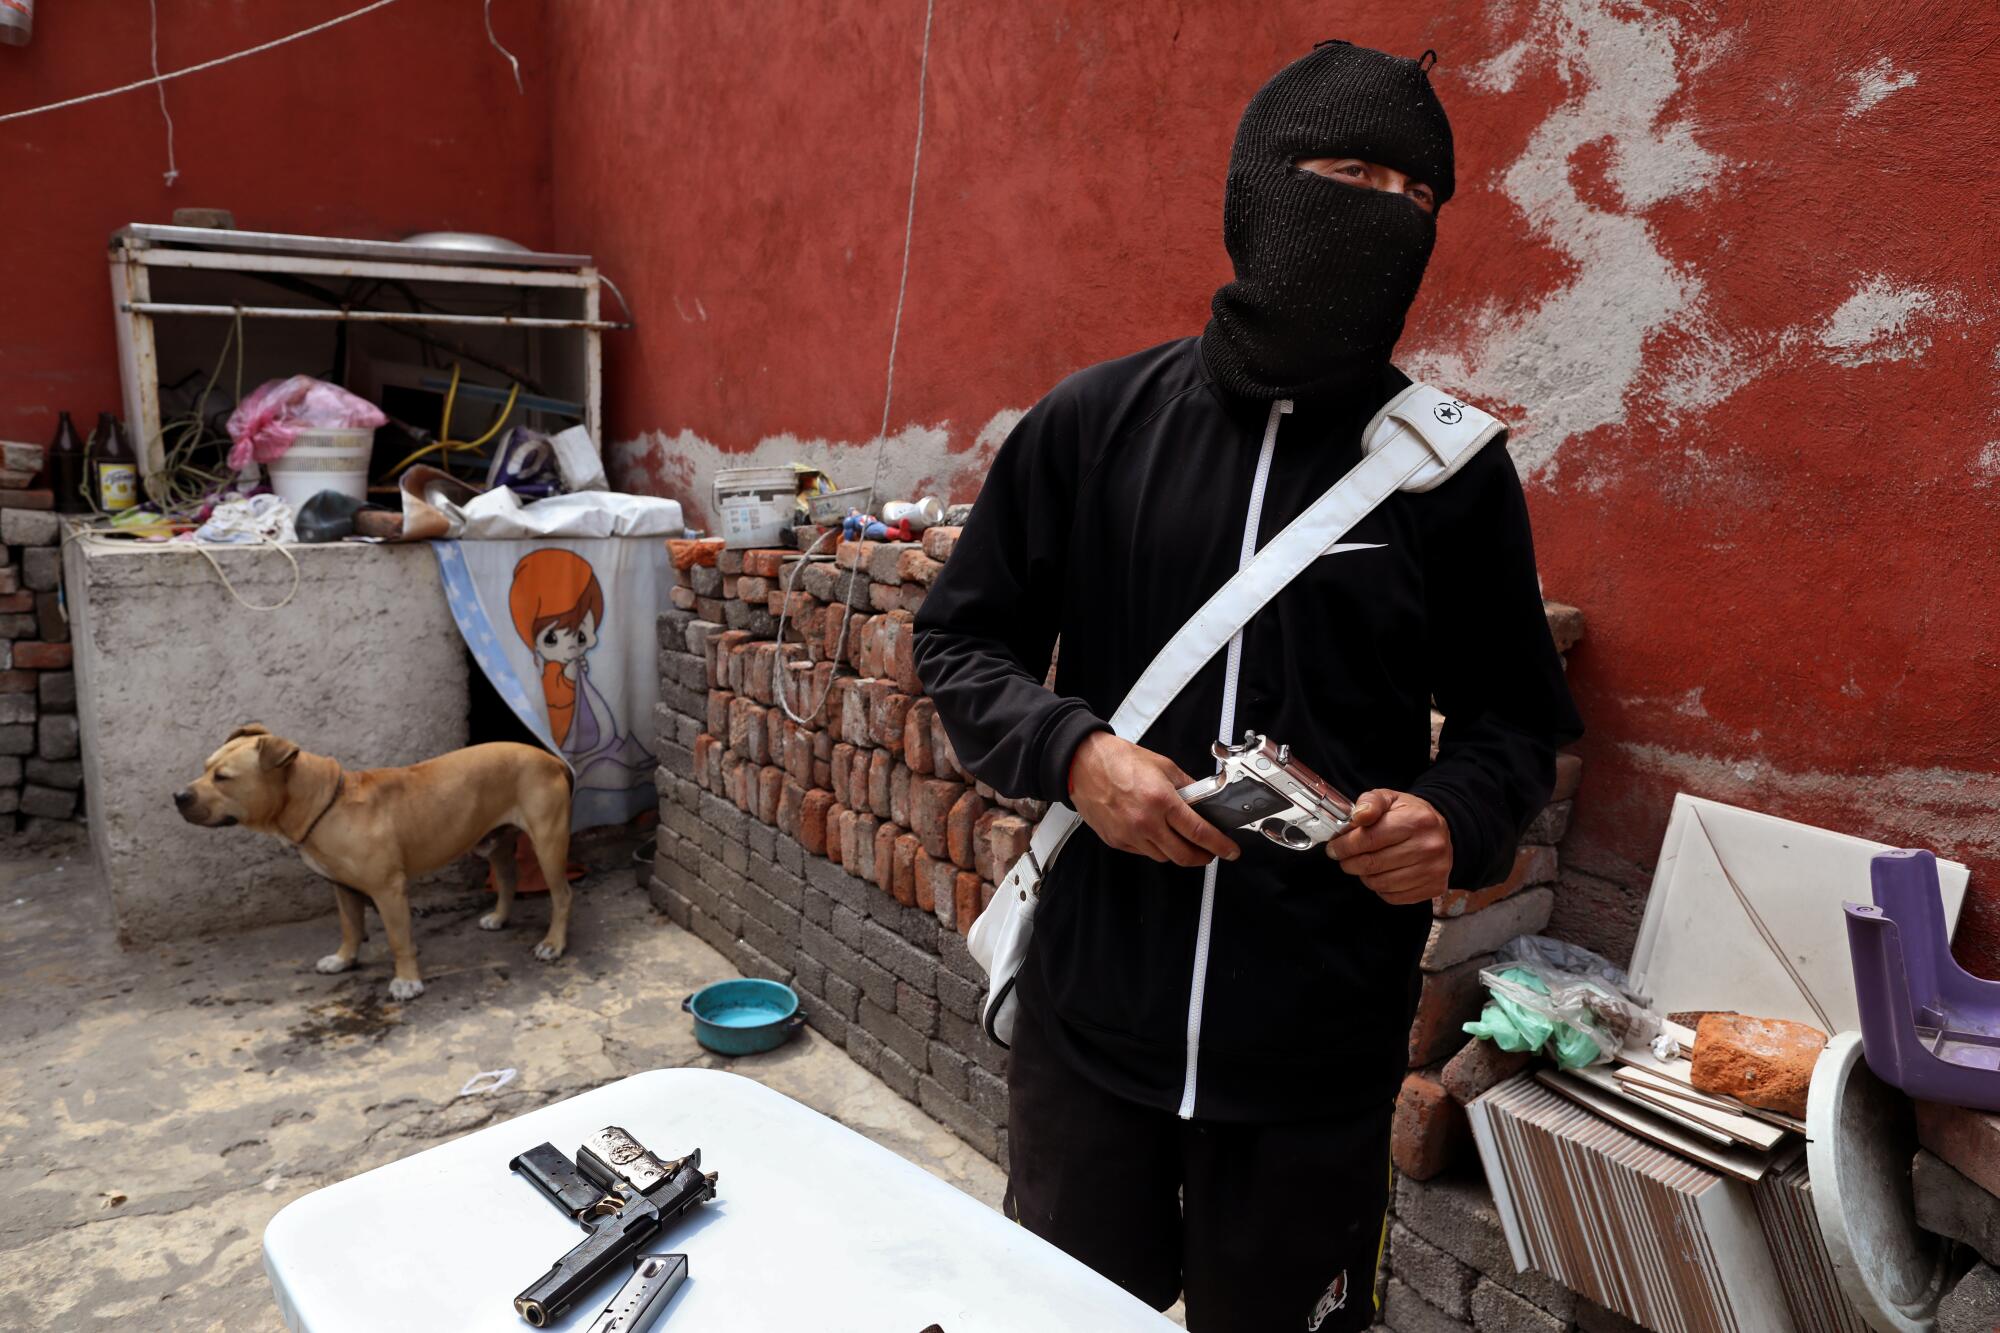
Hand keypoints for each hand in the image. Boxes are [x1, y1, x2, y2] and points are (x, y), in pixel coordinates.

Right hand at [1068, 732, 1240, 867]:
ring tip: (1182, 841)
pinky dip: (1153, 847)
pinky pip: (1142, 852)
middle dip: (1202, 857)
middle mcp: (1145, 822)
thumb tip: (1201, 799)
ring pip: (1163, 857)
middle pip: (1183, 855)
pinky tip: (1156, 835)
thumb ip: (1186, 785)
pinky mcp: (1115, 840)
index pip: (1199, 832)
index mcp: (1161, 800)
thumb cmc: (1117, 760)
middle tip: (1209, 852)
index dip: (1219, 845)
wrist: (1081, 763)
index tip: (1229, 850)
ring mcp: (1129, 834)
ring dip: (1177, 853)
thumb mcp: (1162, 765)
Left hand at [1327, 789, 1452, 903]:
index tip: (1334, 848)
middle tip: (1343, 858)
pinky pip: (1394, 897)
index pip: (1370, 839)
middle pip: (1373, 863)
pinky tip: (1382, 874)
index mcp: (1417, 820)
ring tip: (1363, 865)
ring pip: (1381, 883)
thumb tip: (1357, 816)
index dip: (1345, 846)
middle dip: (1349, 862)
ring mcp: (1433, 869)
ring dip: (1364, 876)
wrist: (1442, 832)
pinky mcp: (1434, 887)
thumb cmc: (1410, 815)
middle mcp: (1429, 846)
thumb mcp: (1390, 798)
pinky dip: (1381, 888)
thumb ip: (1370, 802)